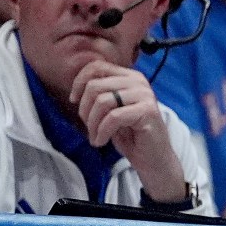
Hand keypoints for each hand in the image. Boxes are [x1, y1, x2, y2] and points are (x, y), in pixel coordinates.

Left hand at [70, 60, 187, 200]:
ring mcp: (145, 95)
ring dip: (92, 123)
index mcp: (129, 76)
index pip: (96, 67)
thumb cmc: (130, 135)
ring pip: (102, 101)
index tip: (74, 100)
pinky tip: (101, 141)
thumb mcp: (110, 110)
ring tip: (95, 137)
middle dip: (84, 109)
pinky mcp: (148, 111)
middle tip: (88, 127)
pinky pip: (113, 117)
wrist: (152, 158)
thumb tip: (76, 87)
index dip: (79, 82)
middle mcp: (138, 81)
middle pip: (95, 86)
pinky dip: (102, 132)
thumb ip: (99, 94)